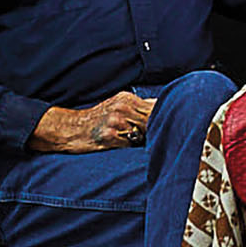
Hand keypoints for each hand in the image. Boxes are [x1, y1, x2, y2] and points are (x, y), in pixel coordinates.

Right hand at [31, 91, 155, 153]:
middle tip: (165, 136)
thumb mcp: (117, 106)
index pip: (156, 104)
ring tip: (143, 143)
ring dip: (147, 139)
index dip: (167, 114)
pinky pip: (130, 144)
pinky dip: (133, 148)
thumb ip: (139, 107)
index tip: (175, 121)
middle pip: (153, 117)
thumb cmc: (97, 120)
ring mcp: (116, 121)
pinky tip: (129, 149)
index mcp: (127, 98)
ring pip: (144, 132)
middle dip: (160, 128)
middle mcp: (122, 107)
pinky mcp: (109, 136)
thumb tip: (164, 107)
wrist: (70, 129)